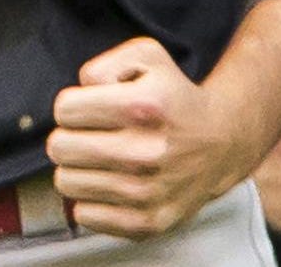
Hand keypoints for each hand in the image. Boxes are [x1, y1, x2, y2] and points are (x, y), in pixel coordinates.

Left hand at [47, 37, 247, 238]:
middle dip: (70, 136)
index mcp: (141, 107)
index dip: (73, 105)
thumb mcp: (146, 56)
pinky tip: (111, 183)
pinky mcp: (146, 223)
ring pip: (65, 181)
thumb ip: (103, 64)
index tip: (90, 109)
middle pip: (59, 147)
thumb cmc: (173, 96)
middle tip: (92, 134)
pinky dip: (91, 199)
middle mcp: (143, 152)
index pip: (64, 110)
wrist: (222, 142)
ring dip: (78, 168)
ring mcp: (145, 193)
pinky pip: (83, 215)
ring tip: (102, 158)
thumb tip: (79, 94)